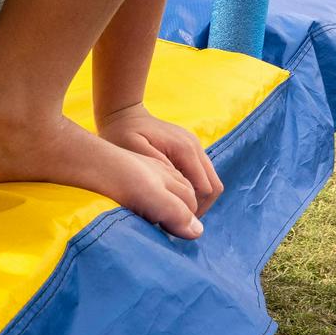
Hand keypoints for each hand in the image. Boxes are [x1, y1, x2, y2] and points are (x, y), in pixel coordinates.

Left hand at [96, 103, 223, 216]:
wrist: (122, 113)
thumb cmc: (121, 134)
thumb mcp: (132, 153)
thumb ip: (157, 171)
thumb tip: (177, 191)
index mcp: (184, 150)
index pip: (205, 190)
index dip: (194, 210)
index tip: (175, 221)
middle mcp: (195, 146)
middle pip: (214, 187)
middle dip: (200, 207)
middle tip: (176, 220)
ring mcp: (194, 145)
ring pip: (210, 181)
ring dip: (197, 198)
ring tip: (174, 210)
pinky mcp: (189, 147)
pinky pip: (200, 174)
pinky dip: (193, 188)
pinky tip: (173, 195)